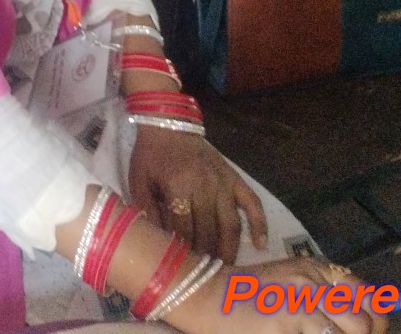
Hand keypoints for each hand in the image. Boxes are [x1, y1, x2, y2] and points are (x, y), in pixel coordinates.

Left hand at [128, 125, 266, 264]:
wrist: (168, 124)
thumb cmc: (150, 156)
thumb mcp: (139, 183)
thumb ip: (148, 212)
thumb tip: (158, 243)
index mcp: (178, 185)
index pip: (184, 228)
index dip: (183, 250)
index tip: (182, 268)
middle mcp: (205, 186)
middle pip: (209, 230)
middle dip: (206, 255)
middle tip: (205, 277)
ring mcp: (223, 182)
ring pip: (231, 223)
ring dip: (230, 249)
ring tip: (227, 270)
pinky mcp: (234, 178)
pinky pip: (253, 203)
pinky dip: (259, 223)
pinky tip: (261, 244)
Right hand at [170, 259, 385, 333]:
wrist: (204, 294)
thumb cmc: (244, 298)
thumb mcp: (287, 286)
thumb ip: (319, 300)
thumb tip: (357, 327)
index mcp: (317, 270)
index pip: (370, 300)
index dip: (376, 326)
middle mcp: (316, 280)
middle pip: (367, 323)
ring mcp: (306, 298)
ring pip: (354, 331)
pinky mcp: (294, 317)